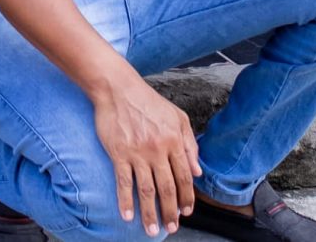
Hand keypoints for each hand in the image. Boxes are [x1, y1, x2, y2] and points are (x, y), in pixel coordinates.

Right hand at [88, 68, 200, 236]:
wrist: (118, 88)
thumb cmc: (148, 101)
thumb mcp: (178, 117)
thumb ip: (190, 144)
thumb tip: (197, 172)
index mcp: (174, 141)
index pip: (184, 177)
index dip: (187, 197)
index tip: (186, 212)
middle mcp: (158, 150)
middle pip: (167, 188)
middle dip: (170, 212)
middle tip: (171, 228)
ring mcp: (138, 153)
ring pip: (147, 190)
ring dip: (150, 213)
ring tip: (151, 230)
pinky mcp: (119, 153)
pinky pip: (124, 182)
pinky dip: (125, 201)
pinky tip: (127, 216)